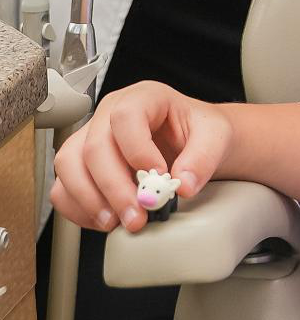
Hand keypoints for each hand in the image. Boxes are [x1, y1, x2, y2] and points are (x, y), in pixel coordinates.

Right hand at [50, 81, 231, 233]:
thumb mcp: (216, 136)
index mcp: (144, 97)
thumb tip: (183, 184)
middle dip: (114, 188)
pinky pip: (63, 188)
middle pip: (94, 147)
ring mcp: (91, 137)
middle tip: (137, 215)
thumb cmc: (200, 132)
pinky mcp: (81, 165)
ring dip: (91, 200)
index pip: (126, 117)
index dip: (137, 150)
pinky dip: (79, 209)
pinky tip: (105, 220)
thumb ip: (204, 157)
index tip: (157, 176)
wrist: (195, 142)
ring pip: (69, 166)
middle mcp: (110, 114)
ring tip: (119, 222)